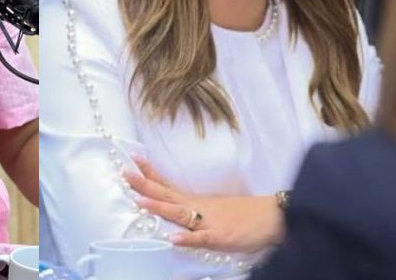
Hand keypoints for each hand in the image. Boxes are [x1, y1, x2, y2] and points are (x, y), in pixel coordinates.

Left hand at [123, 157, 283, 253]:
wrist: (273, 216)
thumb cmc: (244, 214)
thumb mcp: (214, 207)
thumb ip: (193, 207)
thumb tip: (174, 205)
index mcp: (195, 201)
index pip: (167, 185)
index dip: (149, 174)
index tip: (132, 159)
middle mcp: (198, 207)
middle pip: (167, 194)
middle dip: (145, 185)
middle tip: (125, 172)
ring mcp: (208, 221)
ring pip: (179, 213)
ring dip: (159, 208)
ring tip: (139, 202)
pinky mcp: (220, 237)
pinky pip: (201, 238)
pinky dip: (187, 238)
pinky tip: (173, 238)